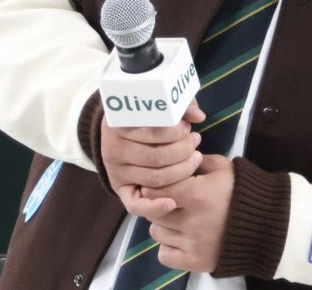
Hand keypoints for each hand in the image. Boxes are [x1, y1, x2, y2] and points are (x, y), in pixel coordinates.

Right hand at [102, 100, 205, 216]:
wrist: (118, 132)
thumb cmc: (144, 116)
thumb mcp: (157, 104)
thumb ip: (179, 105)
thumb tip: (199, 116)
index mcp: (118, 125)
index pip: (153, 132)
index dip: (177, 132)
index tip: (188, 128)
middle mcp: (113, 150)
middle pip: (157, 157)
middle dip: (184, 151)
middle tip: (195, 142)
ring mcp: (116, 172)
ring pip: (154, 179)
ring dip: (182, 171)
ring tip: (195, 158)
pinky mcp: (120, 190)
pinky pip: (135, 206)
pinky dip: (154, 208)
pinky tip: (172, 203)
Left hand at [127, 153, 235, 273]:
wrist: (266, 222)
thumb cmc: (242, 191)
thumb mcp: (223, 167)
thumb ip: (197, 161)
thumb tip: (175, 159)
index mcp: (197, 195)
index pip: (154, 191)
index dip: (154, 186)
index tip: (161, 185)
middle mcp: (191, 221)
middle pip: (153, 212)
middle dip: (159, 204)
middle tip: (173, 201)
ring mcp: (192, 244)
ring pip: (156, 233)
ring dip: (164, 225)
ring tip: (180, 219)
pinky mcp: (195, 261)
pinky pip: (164, 254)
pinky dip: (169, 246)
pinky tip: (181, 237)